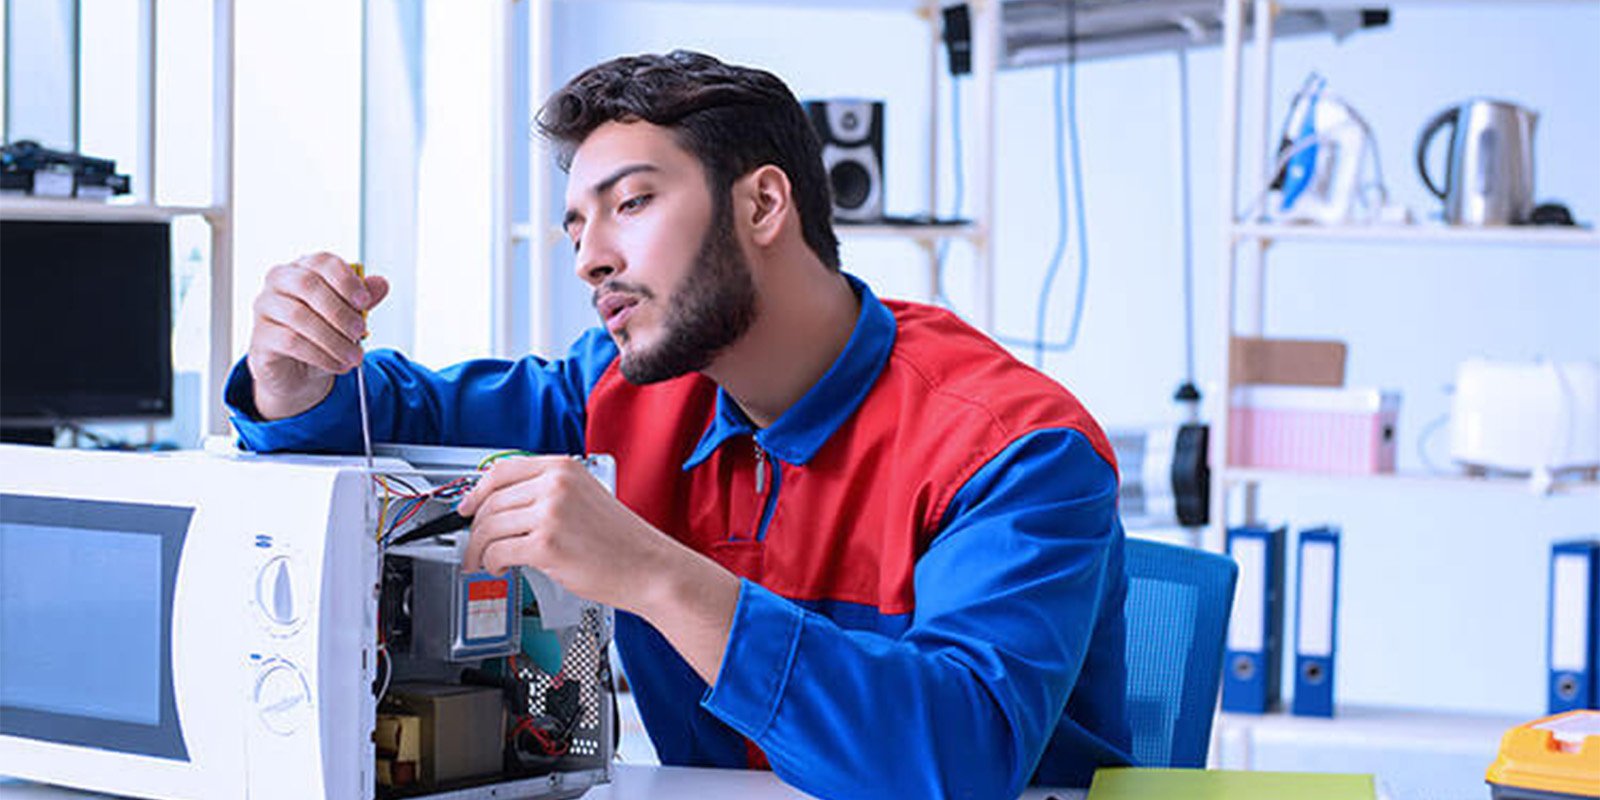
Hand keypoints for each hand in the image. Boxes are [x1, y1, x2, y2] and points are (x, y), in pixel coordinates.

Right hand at [245, 252, 389, 419]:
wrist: (298, 371)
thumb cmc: (321, 336)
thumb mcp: (347, 317)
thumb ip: (362, 299)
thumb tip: (380, 284)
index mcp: (303, 268)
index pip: (322, 262)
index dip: (346, 280)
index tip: (365, 301)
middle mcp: (279, 282)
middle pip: (308, 285)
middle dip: (340, 311)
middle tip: (361, 331)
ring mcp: (265, 307)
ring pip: (299, 316)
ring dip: (333, 339)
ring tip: (354, 355)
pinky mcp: (260, 336)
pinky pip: (291, 342)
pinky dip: (320, 355)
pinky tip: (337, 364)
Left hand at [458, 456, 742, 683]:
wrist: (651, 568)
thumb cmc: (623, 543)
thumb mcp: (585, 499)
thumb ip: (547, 494)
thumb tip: (504, 508)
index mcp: (563, 469)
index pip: (501, 470)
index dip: (476, 491)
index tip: (466, 507)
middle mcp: (555, 485)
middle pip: (490, 501)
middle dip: (474, 529)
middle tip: (472, 546)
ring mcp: (550, 513)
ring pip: (488, 527)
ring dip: (478, 550)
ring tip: (483, 563)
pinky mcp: (546, 545)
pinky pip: (498, 552)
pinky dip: (490, 564)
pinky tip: (500, 569)